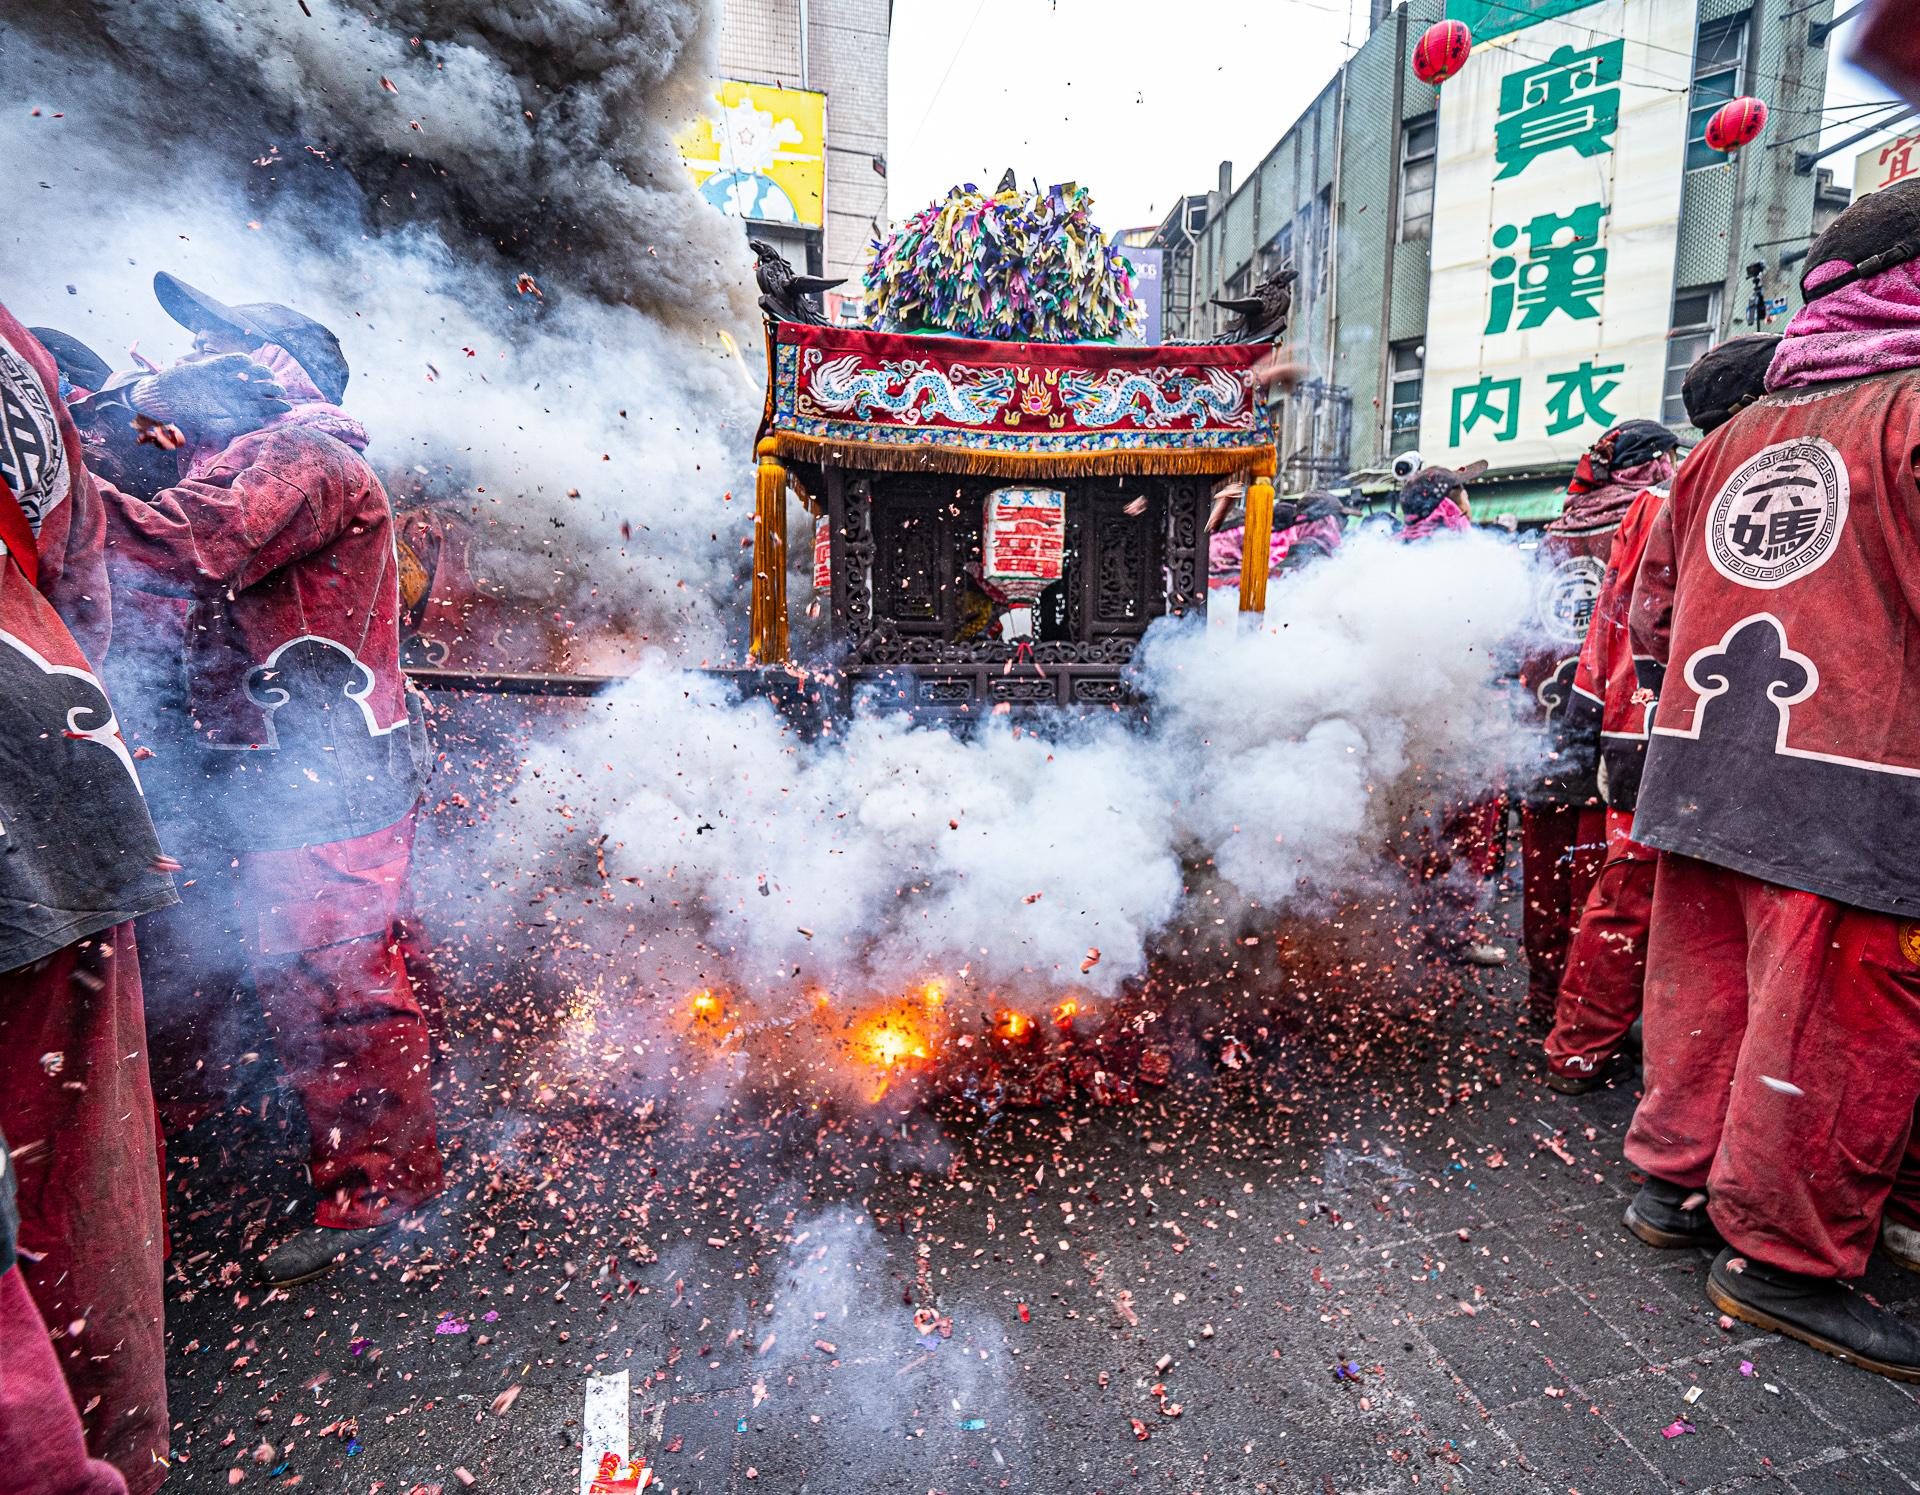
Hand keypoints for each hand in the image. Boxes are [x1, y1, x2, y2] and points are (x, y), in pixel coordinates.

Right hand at [129, 354, 290, 442]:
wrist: (161, 400)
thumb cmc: (186, 417)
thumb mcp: (212, 425)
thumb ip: (235, 424)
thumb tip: (259, 422)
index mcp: (235, 409)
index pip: (260, 407)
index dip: (274, 406)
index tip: (286, 405)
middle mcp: (231, 394)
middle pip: (257, 389)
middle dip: (271, 388)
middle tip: (281, 388)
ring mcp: (222, 380)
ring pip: (246, 374)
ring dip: (258, 372)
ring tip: (267, 373)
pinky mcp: (209, 368)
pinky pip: (227, 362)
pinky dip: (236, 360)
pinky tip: (247, 360)